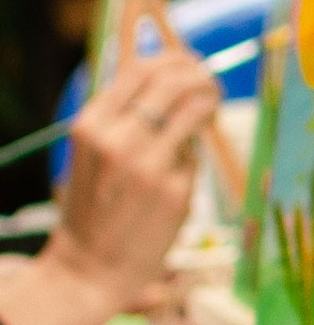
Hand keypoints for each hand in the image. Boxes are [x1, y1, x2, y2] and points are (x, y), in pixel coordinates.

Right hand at [52, 54, 221, 312]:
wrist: (90, 265)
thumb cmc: (98, 203)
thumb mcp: (95, 151)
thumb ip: (126, 116)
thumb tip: (175, 74)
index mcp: (92, 124)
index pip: (143, 68)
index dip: (176, 59)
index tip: (193, 64)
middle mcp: (117, 139)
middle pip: (175, 79)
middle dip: (202, 76)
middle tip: (211, 86)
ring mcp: (148, 164)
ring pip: (196, 108)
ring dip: (210, 103)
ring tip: (209, 113)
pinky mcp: (175, 190)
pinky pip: (197, 154)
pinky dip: (194, 155)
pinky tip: (180, 173)